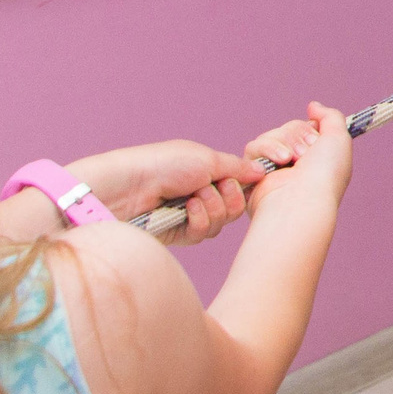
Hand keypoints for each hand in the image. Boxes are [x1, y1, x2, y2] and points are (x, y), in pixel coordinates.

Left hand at [70, 140, 265, 242]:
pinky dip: (199, 220)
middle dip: (228, 197)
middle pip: (235, 207)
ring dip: (211, 208)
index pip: (239, 186)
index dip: (242, 186)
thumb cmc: (164, 164)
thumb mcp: (208, 159)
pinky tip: (186, 210)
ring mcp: (188, 215)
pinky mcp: (177, 234)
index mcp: (207, 174)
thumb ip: (239, 167)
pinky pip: (203, 234)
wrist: (129, 187)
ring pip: (221, 222)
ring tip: (191, 198)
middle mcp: (200, 195)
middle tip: (211, 187)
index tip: (237, 179)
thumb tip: (263, 171)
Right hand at [250, 103, 352, 213]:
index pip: (307, 127)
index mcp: (316, 156)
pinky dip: (266, 149)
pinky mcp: (254, 172)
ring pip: (271, 134)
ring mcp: (274, 167)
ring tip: (291, 161)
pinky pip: (253, 146)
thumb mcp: (339, 138)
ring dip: (284, 142)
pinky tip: (277, 162)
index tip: (317, 141)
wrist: (301, 199)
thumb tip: (313, 106)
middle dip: (298, 135)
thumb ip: (330, 116)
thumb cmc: (325, 173)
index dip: (311, 129)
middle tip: (305, 155)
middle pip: (289, 127)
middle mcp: (296, 162)